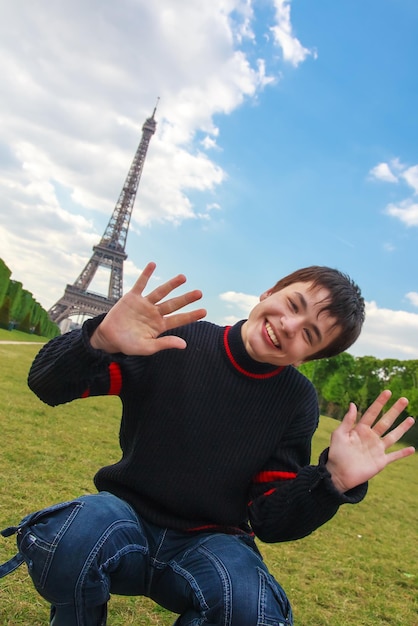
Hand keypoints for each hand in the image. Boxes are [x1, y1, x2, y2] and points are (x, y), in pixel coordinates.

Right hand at [90, 262, 205, 353]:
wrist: (109, 338)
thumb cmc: (129, 345)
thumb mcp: (147, 348)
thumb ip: (164, 344)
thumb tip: (184, 344)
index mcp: (160, 325)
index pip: (179, 319)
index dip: (191, 316)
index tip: (204, 312)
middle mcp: (155, 313)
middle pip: (173, 304)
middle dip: (186, 298)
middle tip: (199, 293)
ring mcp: (144, 304)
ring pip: (161, 292)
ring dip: (171, 284)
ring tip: (183, 277)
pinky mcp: (132, 297)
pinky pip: (141, 284)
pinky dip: (146, 274)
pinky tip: (153, 264)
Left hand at [326, 390, 414, 492]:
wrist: (338, 474)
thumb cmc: (336, 454)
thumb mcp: (339, 435)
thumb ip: (347, 421)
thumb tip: (352, 404)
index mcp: (360, 429)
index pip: (372, 413)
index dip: (380, 402)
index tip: (388, 392)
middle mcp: (371, 437)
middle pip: (385, 421)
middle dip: (395, 411)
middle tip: (404, 399)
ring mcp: (377, 449)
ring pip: (393, 436)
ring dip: (402, 428)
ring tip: (411, 419)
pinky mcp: (381, 461)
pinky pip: (394, 456)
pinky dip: (403, 453)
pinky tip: (412, 449)